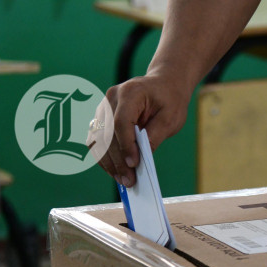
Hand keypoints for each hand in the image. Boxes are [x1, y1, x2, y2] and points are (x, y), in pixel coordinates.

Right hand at [98, 72, 191, 186]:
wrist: (163, 85)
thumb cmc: (169, 99)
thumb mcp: (170, 118)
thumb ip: (154, 136)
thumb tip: (139, 161)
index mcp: (130, 92)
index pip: (121, 121)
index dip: (125, 145)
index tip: (133, 164)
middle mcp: (111, 98)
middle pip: (107, 133)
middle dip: (117, 160)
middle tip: (128, 181)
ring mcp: (103, 107)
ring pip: (97, 139)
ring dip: (108, 162)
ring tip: (121, 179)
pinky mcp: (101, 118)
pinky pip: (96, 140)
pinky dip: (104, 157)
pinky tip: (114, 171)